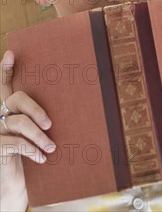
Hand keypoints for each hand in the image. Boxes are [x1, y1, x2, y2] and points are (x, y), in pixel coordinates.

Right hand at [0, 51, 55, 209]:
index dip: (4, 70)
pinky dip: (31, 149)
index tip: (10, 53)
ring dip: (39, 135)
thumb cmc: (32, 157)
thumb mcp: (39, 136)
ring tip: (51, 148)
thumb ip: (44, 120)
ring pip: (18, 122)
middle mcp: (0, 116)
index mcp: (9, 109)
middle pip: (15, 98)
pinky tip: (41, 158)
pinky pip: (15, 142)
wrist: (16, 190)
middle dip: (36, 108)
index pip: (4, 85)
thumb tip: (74, 103)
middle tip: (50, 123)